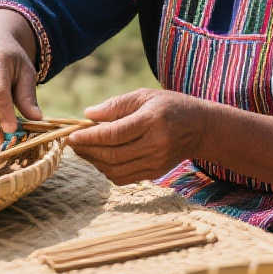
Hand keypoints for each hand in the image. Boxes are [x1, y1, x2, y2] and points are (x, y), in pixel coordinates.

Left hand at [66, 89, 210, 184]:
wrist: (200, 128)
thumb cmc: (170, 106)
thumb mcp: (145, 96)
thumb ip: (116, 105)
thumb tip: (88, 115)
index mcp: (152, 121)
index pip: (115, 134)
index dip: (90, 136)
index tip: (72, 135)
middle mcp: (155, 144)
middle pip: (113, 154)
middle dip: (87, 150)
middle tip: (72, 143)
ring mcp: (156, 162)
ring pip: (115, 169)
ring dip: (94, 162)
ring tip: (83, 150)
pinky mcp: (154, 173)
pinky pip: (123, 178)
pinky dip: (106, 170)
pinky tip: (100, 158)